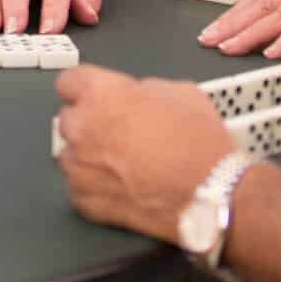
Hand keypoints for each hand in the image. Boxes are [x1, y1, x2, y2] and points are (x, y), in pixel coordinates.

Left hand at [53, 66, 234, 244]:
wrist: (212, 192)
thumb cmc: (199, 142)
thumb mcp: (179, 92)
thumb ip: (143, 90)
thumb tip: (136, 97)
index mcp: (102, 93)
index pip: (68, 81)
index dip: (85, 88)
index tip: (93, 96)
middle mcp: (82, 127)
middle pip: (68, 118)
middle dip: (89, 123)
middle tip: (118, 133)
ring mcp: (80, 166)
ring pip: (70, 154)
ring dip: (88, 155)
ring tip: (120, 164)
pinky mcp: (84, 200)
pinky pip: (77, 186)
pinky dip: (93, 186)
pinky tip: (119, 186)